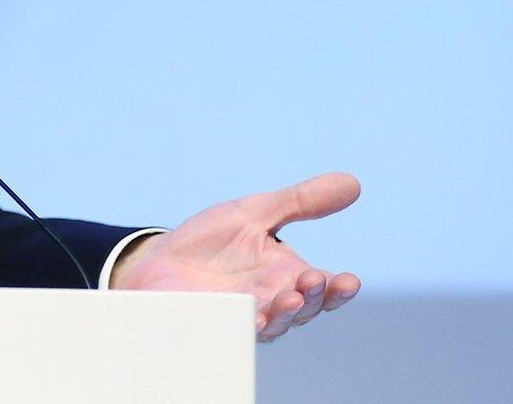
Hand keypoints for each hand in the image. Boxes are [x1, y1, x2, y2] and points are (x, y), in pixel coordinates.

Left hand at [109, 172, 360, 341]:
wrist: (160, 261)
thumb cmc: (211, 242)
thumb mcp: (254, 213)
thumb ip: (300, 201)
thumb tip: (353, 183)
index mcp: (287, 277)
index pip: (324, 290)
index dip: (339, 290)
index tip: (349, 281)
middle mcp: (271, 301)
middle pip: (304, 310)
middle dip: (313, 298)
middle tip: (313, 280)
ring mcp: (243, 316)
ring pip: (274, 324)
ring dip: (285, 314)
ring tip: (290, 299)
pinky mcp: (212, 322)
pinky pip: (232, 329)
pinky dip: (243, 325)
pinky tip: (251, 318)